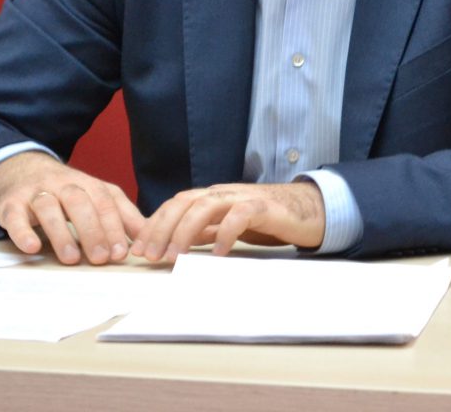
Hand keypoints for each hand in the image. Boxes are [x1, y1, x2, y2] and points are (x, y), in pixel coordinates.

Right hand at [0, 151, 143, 264]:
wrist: (18, 168)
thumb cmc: (63, 190)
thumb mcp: (93, 194)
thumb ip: (120, 213)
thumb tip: (147, 236)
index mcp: (85, 182)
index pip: (104, 199)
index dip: (114, 225)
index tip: (121, 252)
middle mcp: (61, 183)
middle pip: (79, 201)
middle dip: (92, 230)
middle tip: (101, 258)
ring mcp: (34, 192)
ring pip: (48, 207)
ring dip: (61, 233)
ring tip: (71, 258)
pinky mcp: (10, 204)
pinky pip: (15, 216)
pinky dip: (23, 232)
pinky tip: (33, 247)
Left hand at [130, 182, 324, 262]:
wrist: (310, 210)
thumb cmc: (268, 220)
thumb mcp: (230, 227)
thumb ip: (206, 231)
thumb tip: (177, 245)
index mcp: (213, 198)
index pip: (175, 205)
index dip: (155, 225)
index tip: (140, 250)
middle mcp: (224, 193)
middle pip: (184, 202)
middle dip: (163, 228)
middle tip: (151, 256)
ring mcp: (244, 197)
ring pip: (206, 205)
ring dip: (186, 231)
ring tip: (176, 256)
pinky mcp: (265, 207)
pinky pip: (240, 215)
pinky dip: (226, 233)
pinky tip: (218, 253)